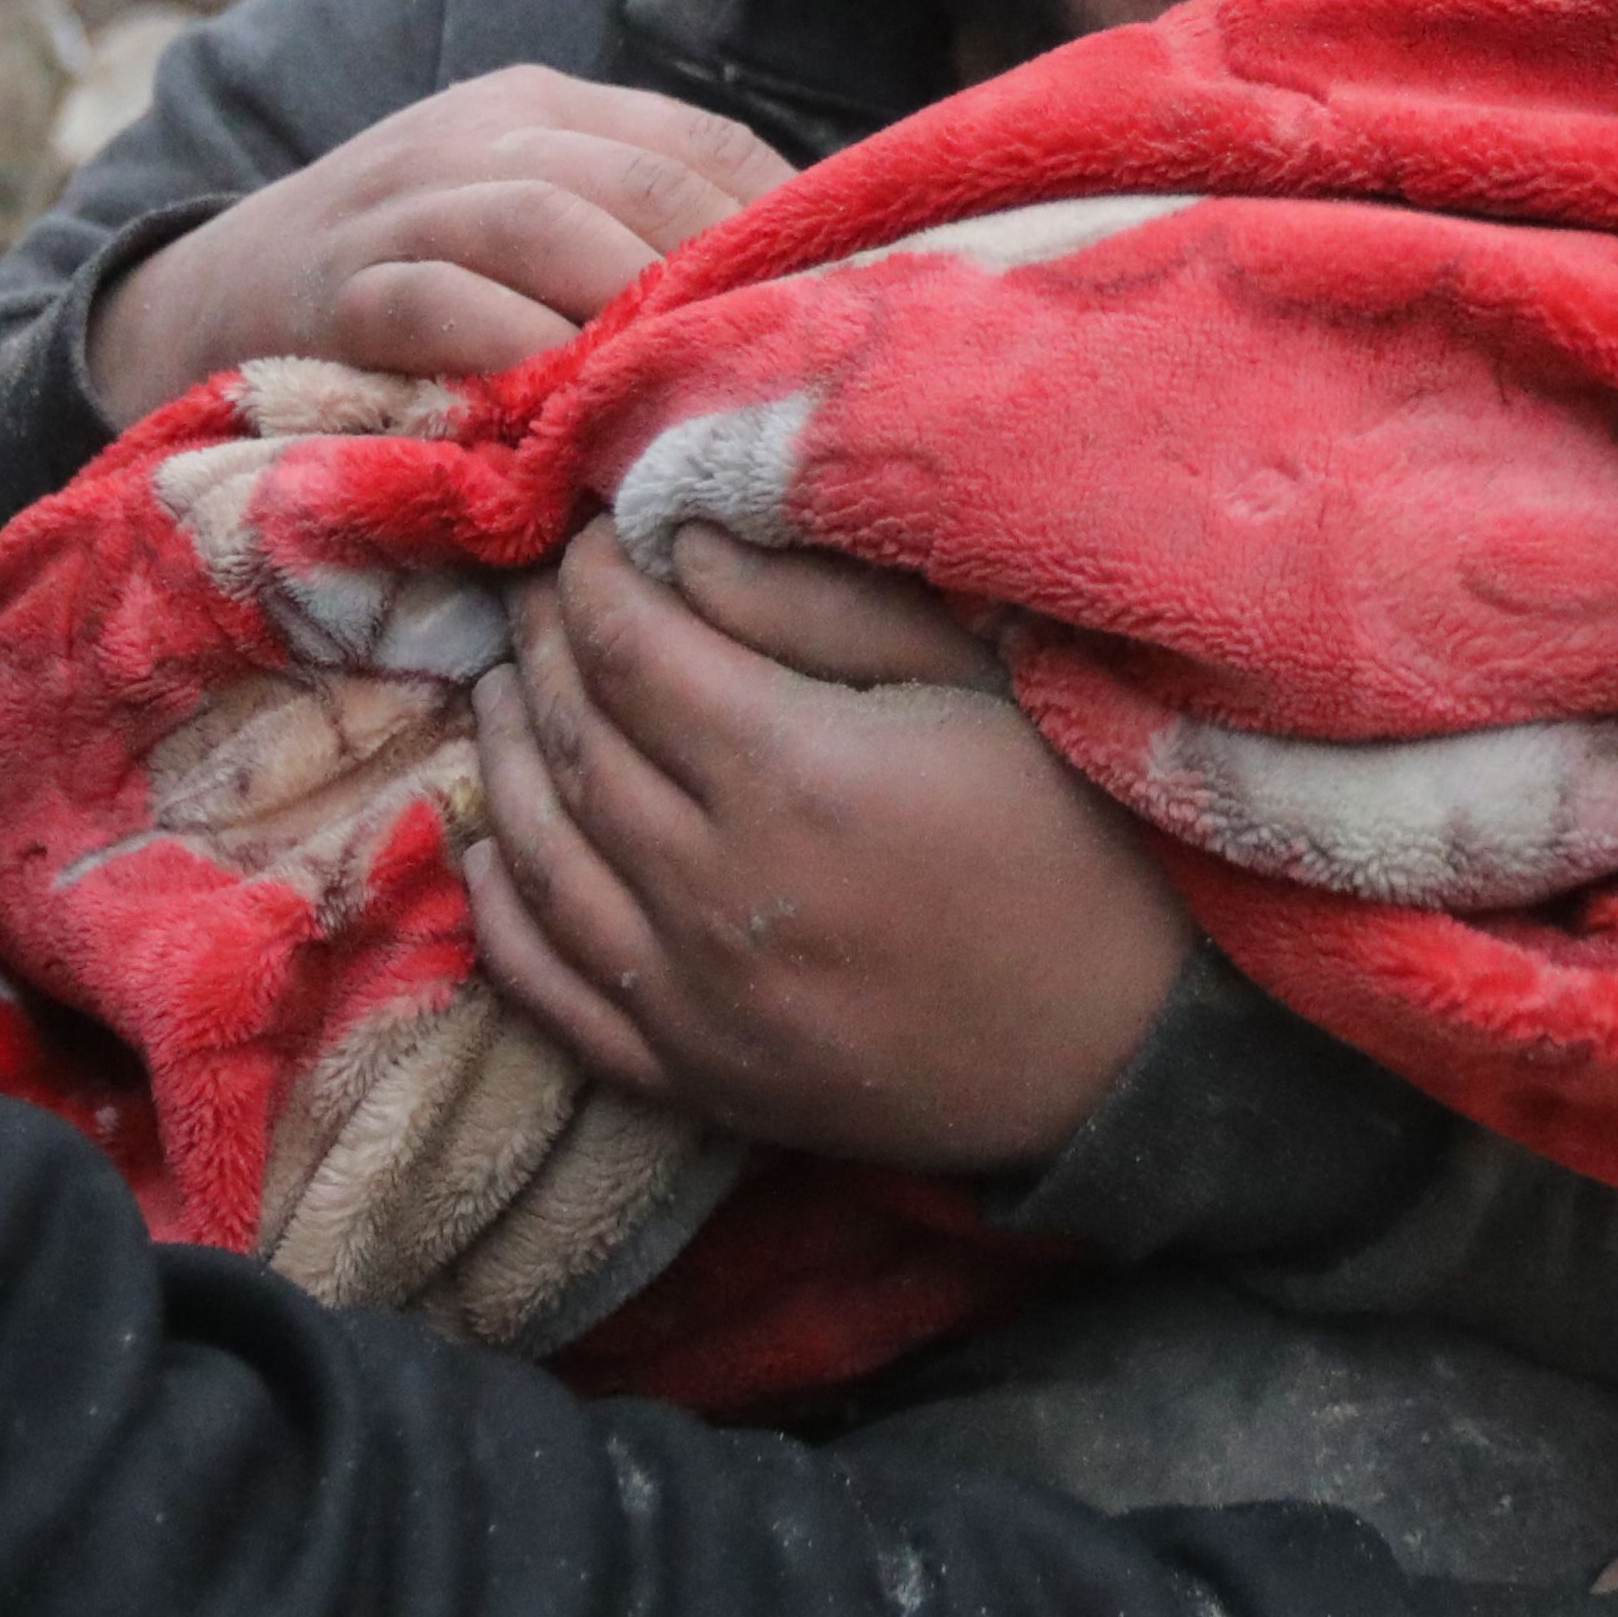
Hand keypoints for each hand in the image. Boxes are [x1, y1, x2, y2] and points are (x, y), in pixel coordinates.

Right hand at [90, 68, 790, 423]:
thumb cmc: (406, 289)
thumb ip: (636, 242)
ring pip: (549, 221)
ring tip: (696, 397)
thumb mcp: (521, 231)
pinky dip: (517, 354)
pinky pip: (441, 302)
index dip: (788, 226)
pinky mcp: (337, 282)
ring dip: (633, 310)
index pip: (705, 139)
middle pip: (644, 177)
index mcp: (545, 105)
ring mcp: (402, 199)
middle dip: (726, 277)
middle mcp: (479, 131)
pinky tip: (573, 417)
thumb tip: (814, 300)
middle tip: (793, 375)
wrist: (198, 306)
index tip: (853, 314)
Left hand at [463, 521, 1193, 1176]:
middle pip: (575, 742)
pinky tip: (491, 854)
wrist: (1126, 1045)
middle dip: (543, 650)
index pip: (628, 648)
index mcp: (790, 774)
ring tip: (502, 693)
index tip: (591, 536)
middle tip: (538, 595)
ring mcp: (695, 1001)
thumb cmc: (1070, 833)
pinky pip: (555, 994)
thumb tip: (677, 546)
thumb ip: (815, 605)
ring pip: (541, 859)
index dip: (591, 579)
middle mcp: (716, 892)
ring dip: (506, 762)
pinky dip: (502, 915)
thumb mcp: (970, 682)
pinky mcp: (696, 1081)